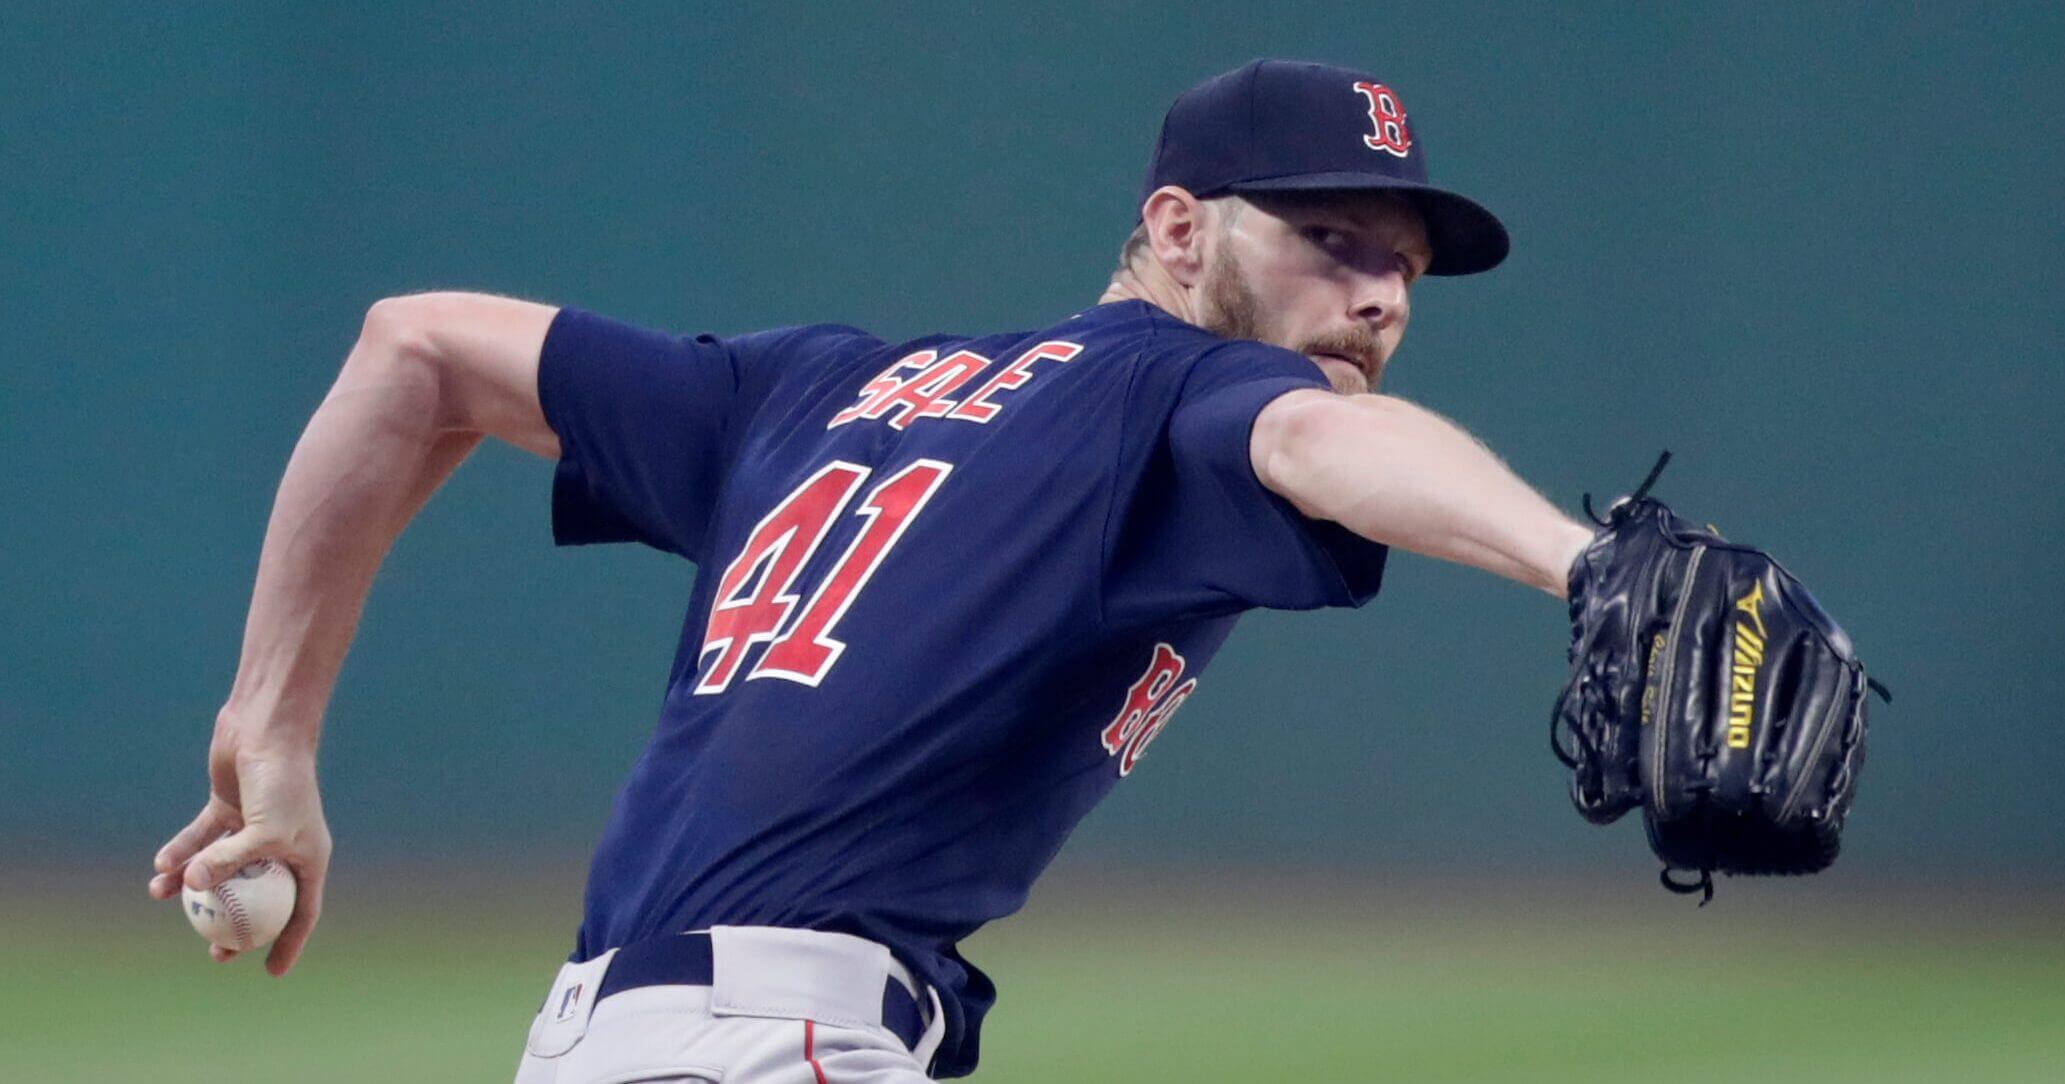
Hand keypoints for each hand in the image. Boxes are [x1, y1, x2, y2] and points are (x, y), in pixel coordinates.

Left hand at [148, 717, 331, 974]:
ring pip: (221, 867)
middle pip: (259, 897)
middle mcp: (281, 845)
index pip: (302, 910)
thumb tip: (193, 887)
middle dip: (235, 925)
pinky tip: (161, 868)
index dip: (289, 943)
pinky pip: (200, 840)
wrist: (268, 731)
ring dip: (194, 884)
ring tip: (166, 899)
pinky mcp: (226, 808)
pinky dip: (181, 852)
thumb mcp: (263, 832)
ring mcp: (252, 827)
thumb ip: (228, 862)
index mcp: (307, 856)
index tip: (270, 971)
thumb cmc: (281, 784)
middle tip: (215, 949)